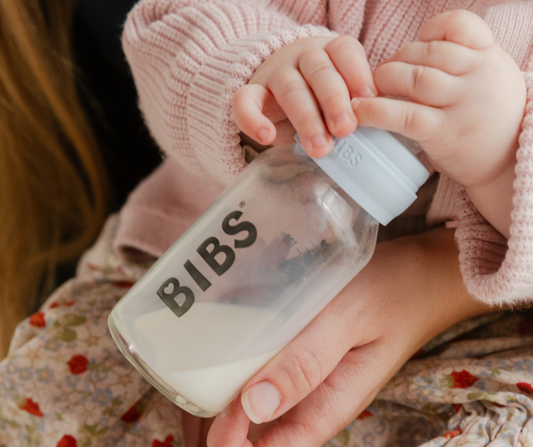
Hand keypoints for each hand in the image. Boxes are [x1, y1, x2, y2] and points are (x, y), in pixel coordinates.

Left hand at [206, 227, 491, 446]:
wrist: (419, 276)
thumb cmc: (388, 293)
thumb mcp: (348, 322)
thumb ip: (307, 363)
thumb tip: (255, 408)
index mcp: (326, 406)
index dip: (228, 443)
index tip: (205, 415)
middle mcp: (310, 401)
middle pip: (251, 435)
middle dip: (210, 426)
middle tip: (181, 386)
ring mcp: (303, 380)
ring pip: (249, 409)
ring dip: (213, 401)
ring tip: (186, 371)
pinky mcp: (299, 357)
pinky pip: (258, 376)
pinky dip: (229, 371)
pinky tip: (212, 351)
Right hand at [232, 35, 376, 156]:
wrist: (279, 91)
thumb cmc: (321, 99)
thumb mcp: (342, 97)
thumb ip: (355, 107)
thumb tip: (376, 128)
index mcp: (331, 52)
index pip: (344, 51)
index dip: (357, 73)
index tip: (369, 99)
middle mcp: (303, 57)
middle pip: (319, 72)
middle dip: (334, 101)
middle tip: (345, 129)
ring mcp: (276, 73)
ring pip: (290, 88)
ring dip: (306, 118)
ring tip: (319, 147)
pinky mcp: (252, 93)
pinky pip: (244, 100)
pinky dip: (252, 119)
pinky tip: (266, 137)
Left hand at [353, 10, 526, 237]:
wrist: (509, 163)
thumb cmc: (489, 120)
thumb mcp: (489, 80)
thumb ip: (461, 64)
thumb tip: (411, 58)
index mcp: (488, 57)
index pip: (458, 24)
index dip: (430, 31)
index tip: (417, 47)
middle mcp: (478, 75)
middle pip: (427, 52)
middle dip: (397, 60)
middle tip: (384, 77)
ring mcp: (462, 104)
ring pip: (414, 78)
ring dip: (385, 80)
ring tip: (372, 92)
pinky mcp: (444, 133)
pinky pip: (406, 116)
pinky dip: (377, 111)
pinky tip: (359, 112)